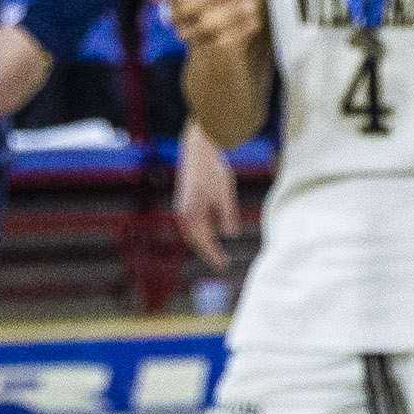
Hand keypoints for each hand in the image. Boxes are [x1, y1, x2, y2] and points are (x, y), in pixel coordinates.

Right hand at [149, 0, 263, 60]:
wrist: (221, 41)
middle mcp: (178, 17)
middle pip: (182, 11)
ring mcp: (194, 36)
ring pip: (204, 29)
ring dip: (229, 15)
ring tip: (251, 3)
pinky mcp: (212, 52)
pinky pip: (222, 45)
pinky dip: (240, 31)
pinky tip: (255, 20)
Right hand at [173, 121, 242, 265]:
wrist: (198, 148)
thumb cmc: (212, 169)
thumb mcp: (224, 193)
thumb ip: (227, 214)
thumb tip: (230, 235)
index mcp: (191, 213)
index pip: (203, 241)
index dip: (213, 254)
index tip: (223, 265)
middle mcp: (183, 211)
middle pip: (195, 238)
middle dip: (207, 251)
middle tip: (221, 262)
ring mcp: (183, 205)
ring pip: (193, 229)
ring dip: (204, 241)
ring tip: (217, 251)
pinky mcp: (187, 199)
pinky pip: (194, 220)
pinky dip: (203, 229)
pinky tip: (213, 230)